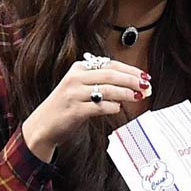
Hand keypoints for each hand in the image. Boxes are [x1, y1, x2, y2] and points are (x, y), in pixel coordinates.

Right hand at [21, 55, 152, 160]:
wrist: (43, 125)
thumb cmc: (68, 106)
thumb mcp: (81, 87)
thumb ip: (102, 82)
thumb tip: (133, 84)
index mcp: (79, 69)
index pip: (110, 65)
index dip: (130, 70)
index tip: (145, 76)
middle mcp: (75, 78)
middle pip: (111, 75)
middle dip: (132, 80)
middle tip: (147, 86)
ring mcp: (74, 94)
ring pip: (107, 90)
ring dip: (126, 93)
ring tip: (138, 97)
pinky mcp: (75, 110)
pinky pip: (100, 107)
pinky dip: (112, 107)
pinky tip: (118, 108)